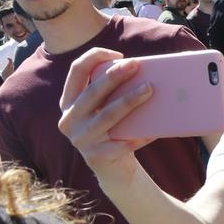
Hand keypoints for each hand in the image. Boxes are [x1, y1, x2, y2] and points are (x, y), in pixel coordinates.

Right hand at [57, 48, 154, 182]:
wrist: (112, 169)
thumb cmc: (114, 130)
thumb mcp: (106, 109)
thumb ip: (114, 92)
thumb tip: (145, 71)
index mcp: (69, 102)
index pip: (76, 71)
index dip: (95, 57)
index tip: (119, 54)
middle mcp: (69, 119)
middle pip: (92, 92)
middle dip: (114, 76)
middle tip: (136, 65)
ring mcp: (81, 139)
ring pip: (107, 115)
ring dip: (130, 100)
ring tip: (150, 89)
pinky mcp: (96, 157)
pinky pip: (122, 143)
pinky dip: (140, 135)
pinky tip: (155, 129)